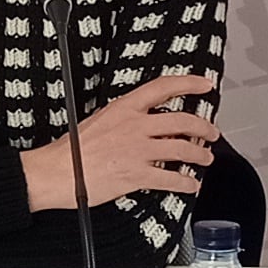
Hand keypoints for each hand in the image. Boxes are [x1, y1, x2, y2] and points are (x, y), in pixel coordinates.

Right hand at [23, 71, 217, 211]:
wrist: (56, 172)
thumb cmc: (72, 151)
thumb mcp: (99, 121)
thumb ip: (124, 119)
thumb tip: (144, 123)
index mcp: (124, 108)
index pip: (163, 87)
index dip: (189, 83)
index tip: (204, 85)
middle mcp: (135, 126)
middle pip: (182, 121)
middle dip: (204, 128)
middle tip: (211, 133)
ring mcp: (137, 150)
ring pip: (183, 149)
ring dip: (200, 156)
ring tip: (205, 159)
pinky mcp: (136, 174)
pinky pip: (171, 178)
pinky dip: (186, 182)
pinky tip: (190, 184)